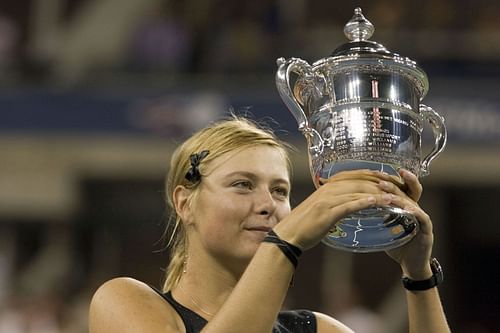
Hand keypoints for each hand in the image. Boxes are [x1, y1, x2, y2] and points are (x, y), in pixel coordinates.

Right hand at [274, 169, 399, 250]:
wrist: (289, 234)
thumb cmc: (305, 223)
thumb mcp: (322, 207)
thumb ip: (335, 201)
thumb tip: (352, 201)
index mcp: (328, 185)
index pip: (355, 174)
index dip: (374, 175)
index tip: (390, 178)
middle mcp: (328, 188)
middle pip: (360, 180)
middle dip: (382, 183)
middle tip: (399, 188)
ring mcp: (327, 199)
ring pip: (358, 191)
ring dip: (379, 193)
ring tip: (396, 197)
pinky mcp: (327, 212)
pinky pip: (350, 205)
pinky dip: (365, 202)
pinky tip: (378, 203)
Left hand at [381, 169, 433, 279]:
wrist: (411, 266)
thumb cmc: (398, 246)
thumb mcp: (385, 228)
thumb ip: (377, 216)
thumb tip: (358, 208)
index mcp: (405, 207)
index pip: (400, 188)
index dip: (391, 180)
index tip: (378, 173)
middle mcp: (415, 209)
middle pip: (407, 191)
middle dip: (394, 184)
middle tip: (381, 180)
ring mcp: (422, 218)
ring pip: (412, 202)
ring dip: (400, 197)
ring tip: (388, 193)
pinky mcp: (427, 230)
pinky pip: (422, 218)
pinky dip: (415, 212)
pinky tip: (407, 209)